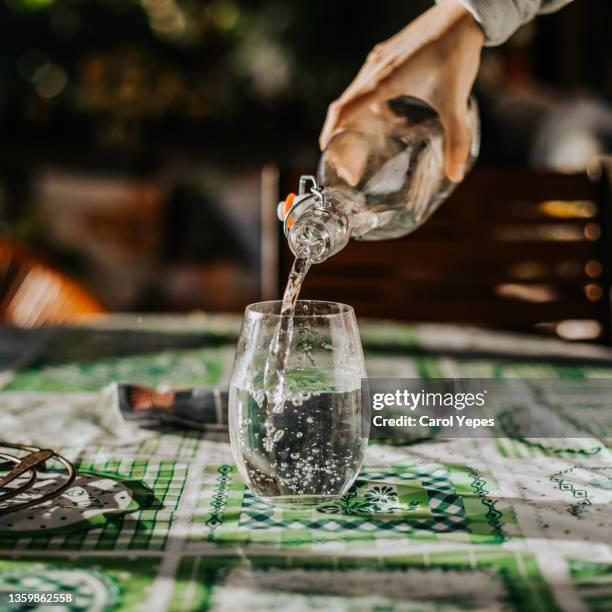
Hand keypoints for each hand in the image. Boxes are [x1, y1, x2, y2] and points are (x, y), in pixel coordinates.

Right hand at [320, 0, 483, 181]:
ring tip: (359, 139)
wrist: (463, 13)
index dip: (330, 133)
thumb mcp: (456, 100)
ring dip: (351, 117)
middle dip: (339, 132)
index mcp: (384, 82)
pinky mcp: (386, 56)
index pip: (342, 110)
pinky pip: (365, 84)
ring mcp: (379, 61)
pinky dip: (365, 104)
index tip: (326, 152)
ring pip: (354, 94)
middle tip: (345, 157)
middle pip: (343, 105)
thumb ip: (456, 139)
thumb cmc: (457, 52)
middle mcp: (375, 70)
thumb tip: (455, 175)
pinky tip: (384, 114)